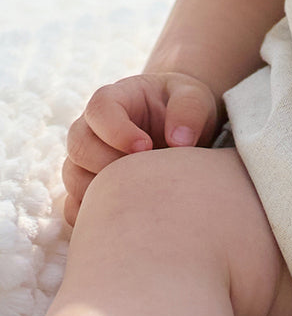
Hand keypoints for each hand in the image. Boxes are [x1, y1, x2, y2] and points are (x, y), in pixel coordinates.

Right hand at [62, 73, 220, 228]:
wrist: (179, 130)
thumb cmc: (183, 110)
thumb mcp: (194, 97)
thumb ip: (189, 110)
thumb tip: (179, 141)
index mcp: (114, 99)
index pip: (99, 109)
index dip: (117, 130)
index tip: (146, 147)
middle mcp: (91, 128)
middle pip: (79, 145)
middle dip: (108, 163)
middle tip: (143, 174)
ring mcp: (85, 159)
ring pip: (73, 178)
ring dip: (101, 191)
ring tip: (139, 194)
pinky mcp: (86, 186)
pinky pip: (74, 206)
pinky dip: (91, 215)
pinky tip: (124, 217)